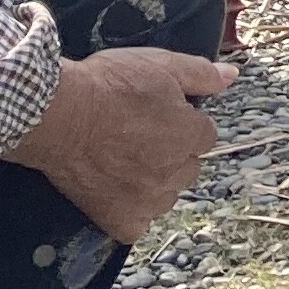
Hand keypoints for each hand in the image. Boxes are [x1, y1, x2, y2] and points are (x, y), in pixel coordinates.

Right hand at [2, 45, 236, 239]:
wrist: (57, 115)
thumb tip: (232, 76)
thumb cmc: (108, 85)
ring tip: (124, 158)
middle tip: (139, 134)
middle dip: (173, 151)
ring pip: (167, 195)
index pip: (205, 135)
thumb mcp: (160, 64)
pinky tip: (115, 188)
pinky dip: (131, 210)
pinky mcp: (121, 220)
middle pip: (188, 166)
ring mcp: (148, 200)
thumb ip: (201, 73)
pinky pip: (139, 223)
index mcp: (190, 135)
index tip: (159, 114)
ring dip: (155, 181)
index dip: (183, 121)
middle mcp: (174, 172)